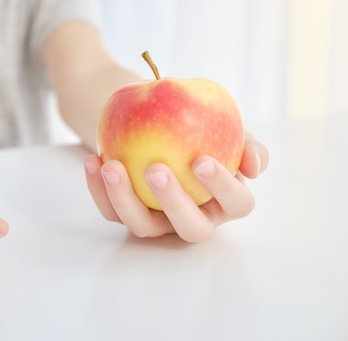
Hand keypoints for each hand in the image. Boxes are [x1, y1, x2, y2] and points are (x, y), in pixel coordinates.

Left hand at [84, 131, 268, 241]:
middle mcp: (194, 217)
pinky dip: (99, 189)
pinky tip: (93, 161)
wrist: (152, 120)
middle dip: (174, 203)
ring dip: (125, 199)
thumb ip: (246, 142)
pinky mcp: (126, 216)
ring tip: (112, 166)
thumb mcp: (225, 127)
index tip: (202, 160)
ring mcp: (158, 222)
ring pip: (143, 226)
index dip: (223, 188)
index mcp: (225, 201)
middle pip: (190, 227)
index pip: (237, 203)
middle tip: (156, 169)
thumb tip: (254, 165)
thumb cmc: (197, 126)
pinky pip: (111, 211)